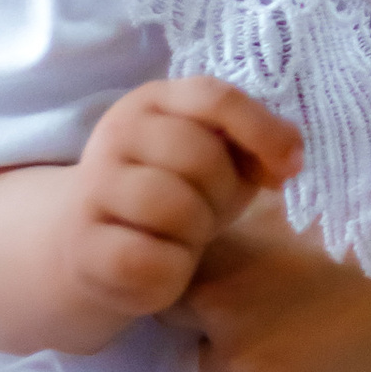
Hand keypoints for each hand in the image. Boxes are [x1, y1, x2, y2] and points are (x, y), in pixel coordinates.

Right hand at [66, 77, 298, 323]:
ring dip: (195, 233)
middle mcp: (116, 133)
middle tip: (209, 211)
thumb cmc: (171, 193)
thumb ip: (252, 146)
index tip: (288, 170)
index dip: (262, 132)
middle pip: (199, 156)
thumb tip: (287, 161)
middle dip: (221, 193)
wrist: (92, 242)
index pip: (216, 98)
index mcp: (153, 100)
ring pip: (174, 208)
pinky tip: (163, 266)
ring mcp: (92, 188)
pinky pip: (151, 261)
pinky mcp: (82, 246)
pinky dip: (172, 273)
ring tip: (183, 237)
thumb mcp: (215, 159)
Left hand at [182, 106, 370, 371]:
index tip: (217, 262)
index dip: (188, 261)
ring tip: (270, 365)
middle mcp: (227, 311)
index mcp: (228, 236)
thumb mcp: (329, 156)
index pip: (164, 259)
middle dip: (199, 321)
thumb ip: (275, 181)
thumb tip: (266, 175)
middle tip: (249, 310)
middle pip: (173, 329)